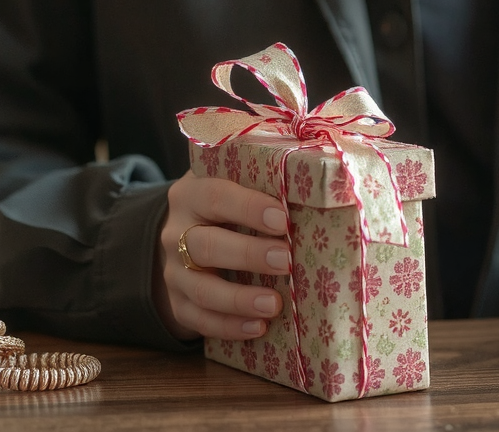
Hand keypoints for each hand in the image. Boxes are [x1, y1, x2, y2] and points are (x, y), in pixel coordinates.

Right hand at [154, 172, 292, 339]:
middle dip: (247, 254)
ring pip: (200, 288)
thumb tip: (324, 171)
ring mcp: (173, 271)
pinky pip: (197, 319)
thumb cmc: (229, 206)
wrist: (186, 236)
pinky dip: (227, 326)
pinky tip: (257, 328)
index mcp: (192, 194)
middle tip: (285, 260)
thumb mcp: (237, 184)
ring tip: (274, 304)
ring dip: (238, 299)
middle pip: (204, 245)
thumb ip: (267, 178)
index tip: (283, 220)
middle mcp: (176, 232)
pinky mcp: (177, 302)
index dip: (248, 208)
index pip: (216, 197)